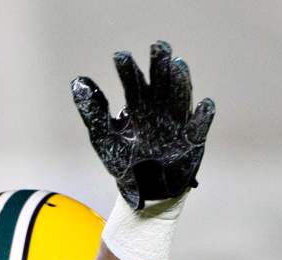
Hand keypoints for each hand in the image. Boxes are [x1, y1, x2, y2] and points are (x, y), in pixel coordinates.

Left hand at [72, 41, 214, 208]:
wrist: (140, 192)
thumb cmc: (123, 162)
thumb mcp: (103, 136)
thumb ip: (92, 110)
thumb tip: (77, 81)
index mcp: (138, 107)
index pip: (133, 83)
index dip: (127, 70)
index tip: (119, 57)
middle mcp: (159, 110)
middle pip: (161, 83)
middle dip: (160, 65)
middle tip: (158, 46)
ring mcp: (177, 124)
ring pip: (180, 98)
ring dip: (180, 82)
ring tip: (177, 65)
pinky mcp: (191, 142)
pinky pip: (199, 128)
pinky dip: (202, 117)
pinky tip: (204, 104)